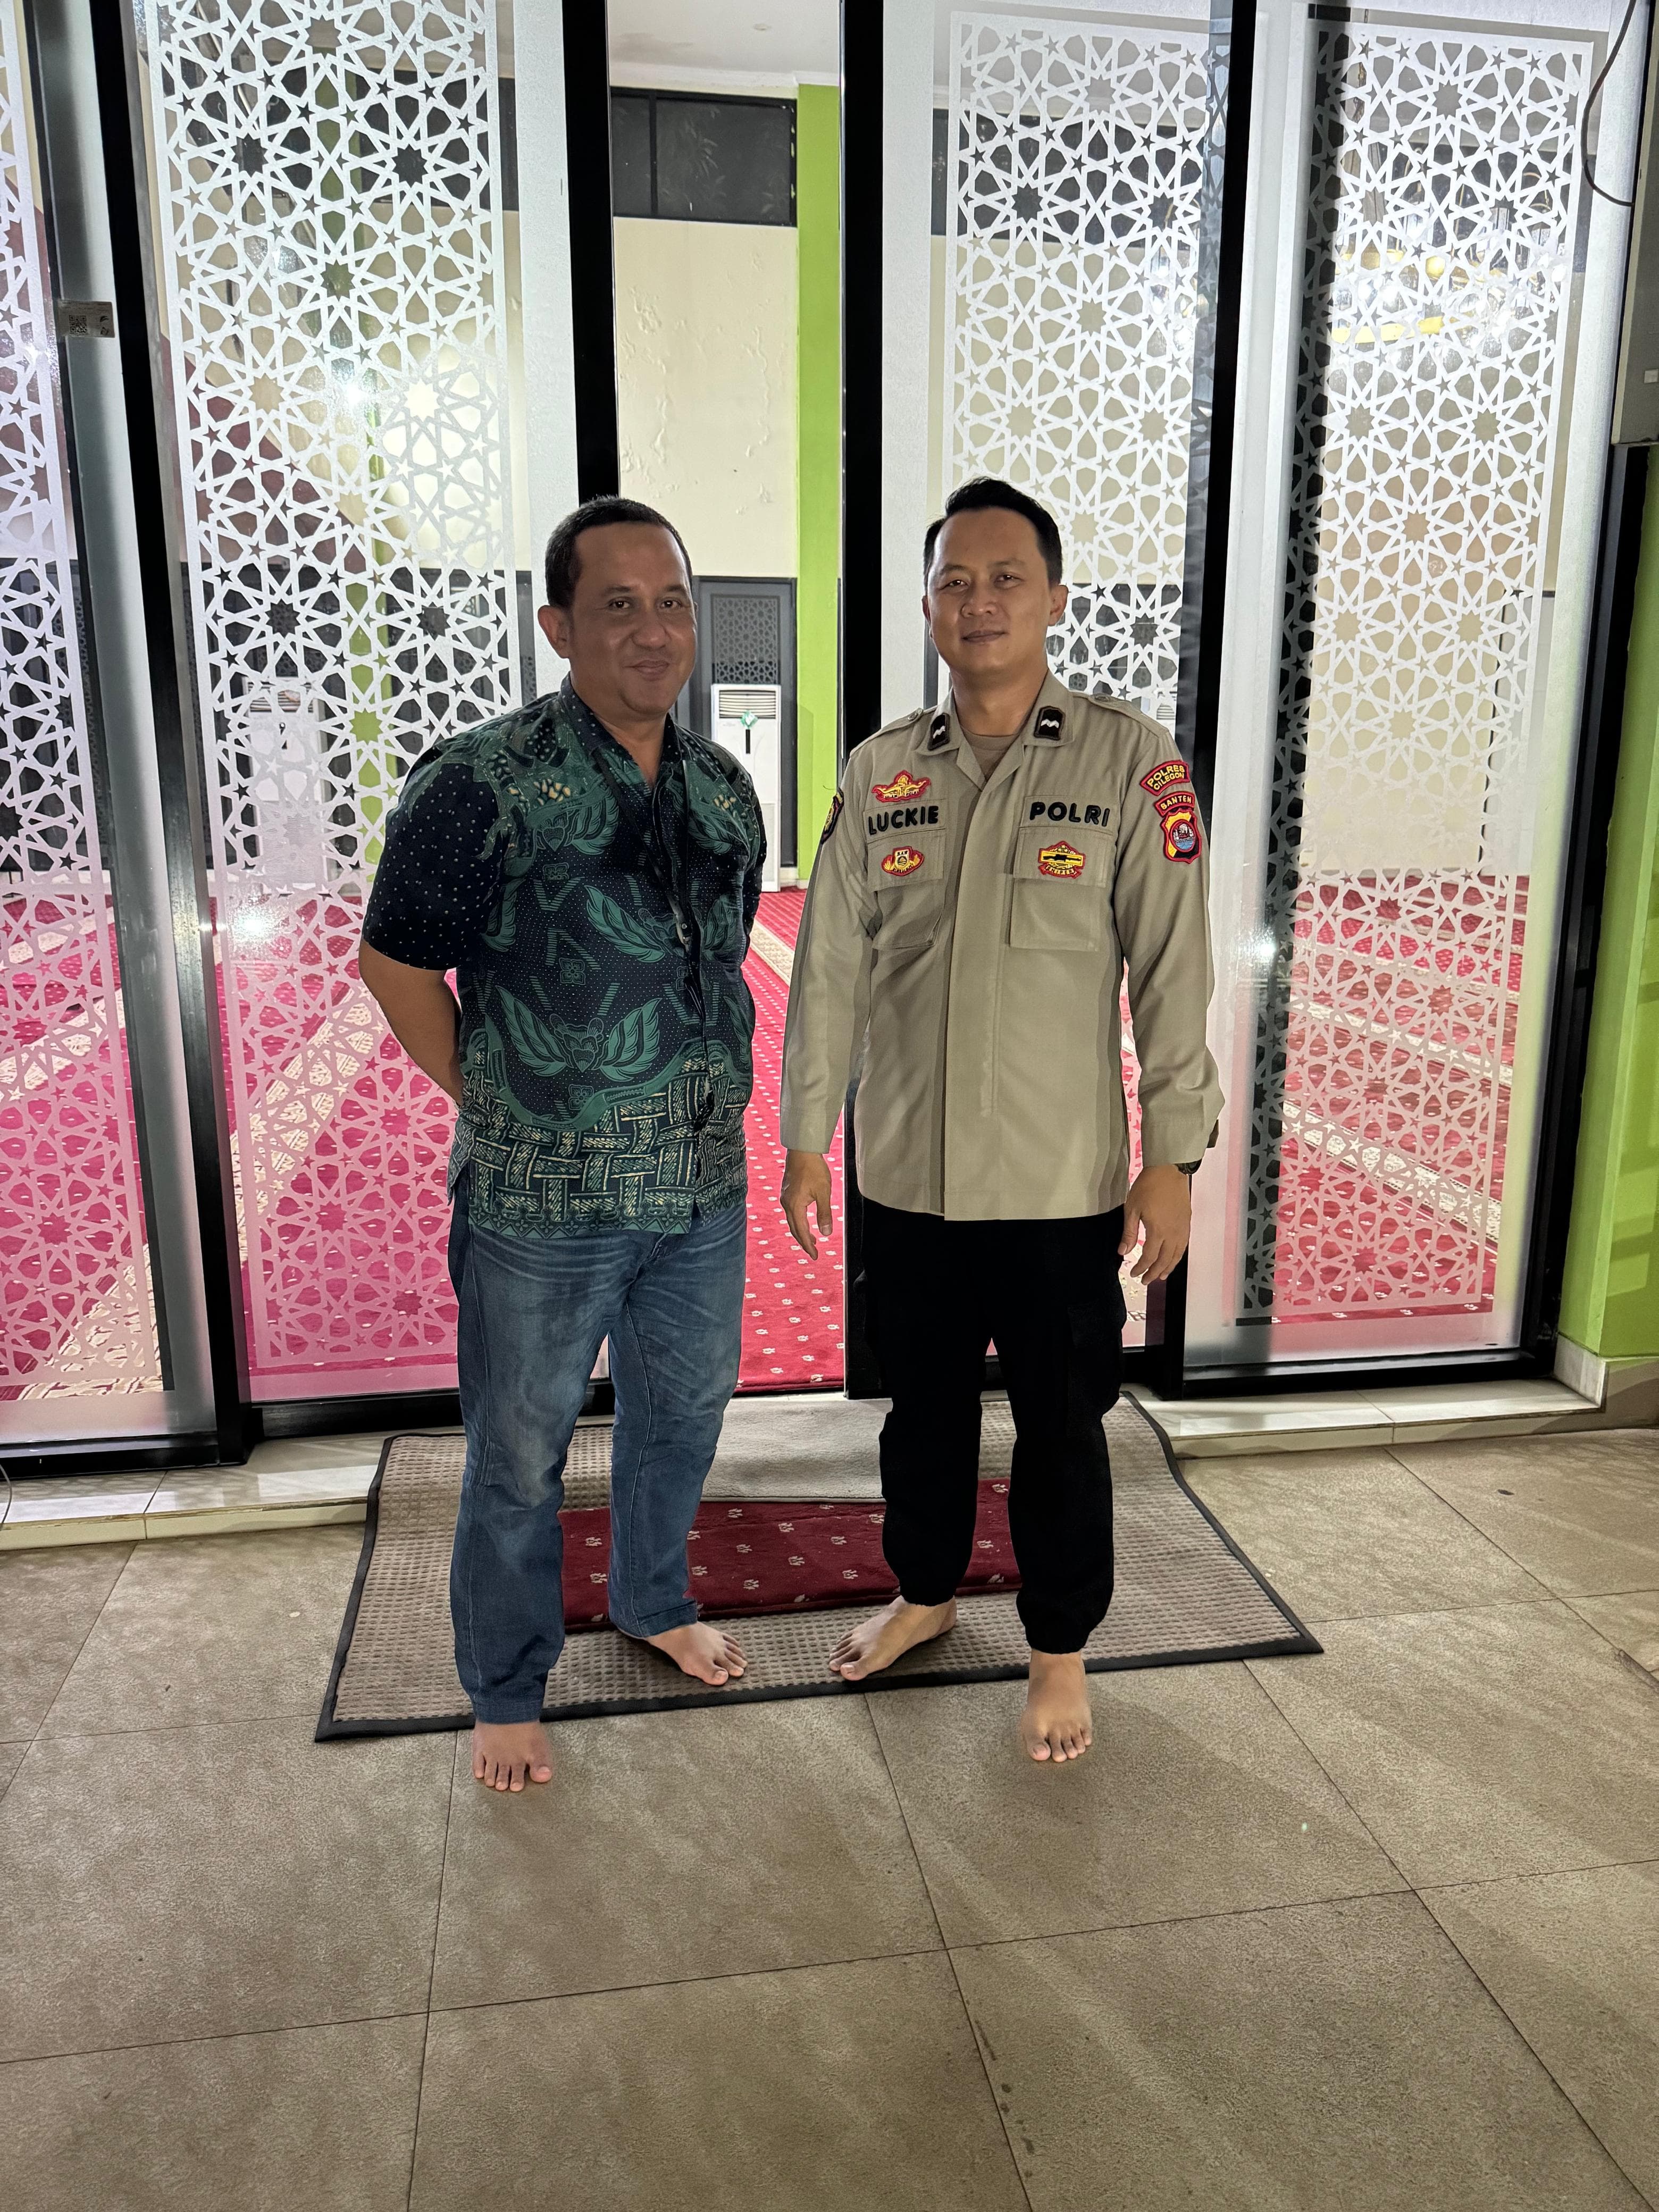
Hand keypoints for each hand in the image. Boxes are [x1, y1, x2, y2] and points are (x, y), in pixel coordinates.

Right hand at [782, 1148, 833, 1257]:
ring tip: (812, 1239)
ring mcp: (785, 1198)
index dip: (808, 1245)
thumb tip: (825, 1233)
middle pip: (794, 1229)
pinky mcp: (787, 1192)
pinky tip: (805, 1220)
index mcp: (795, 1206)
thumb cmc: (814, 1169)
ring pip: (792, 1221)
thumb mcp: (823, 1192)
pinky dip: (798, 1221)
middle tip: (813, 1252)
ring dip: (801, 1232)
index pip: (801, 1232)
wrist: (802, 1150)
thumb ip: (824, 1214)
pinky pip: (791, 1212)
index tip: (815, 1256)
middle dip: (804, 1242)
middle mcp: (786, 1204)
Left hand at [1120, 1164, 1190, 1282]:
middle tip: (1145, 1280)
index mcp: (1157, 1231)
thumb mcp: (1132, 1208)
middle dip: (1154, 1273)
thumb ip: (1129, 1232)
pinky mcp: (1187, 1222)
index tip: (1133, 1273)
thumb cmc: (1148, 1186)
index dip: (1141, 1268)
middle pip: (1164, 1260)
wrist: (1169, 1170)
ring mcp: (1182, 1229)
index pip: (1149, 1257)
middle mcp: (1173, 1234)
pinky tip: (1173, 1259)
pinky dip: (1178, 1256)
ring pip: (1177, 1255)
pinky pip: (1184, 1245)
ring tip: (1161, 1276)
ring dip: (1168, 1268)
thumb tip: (1123, 1252)